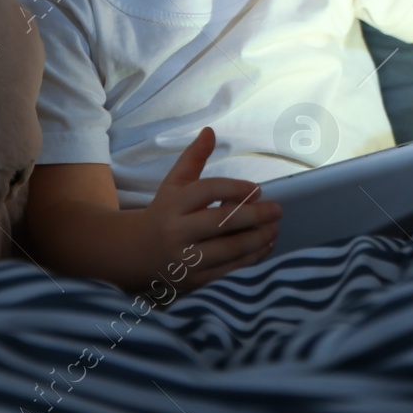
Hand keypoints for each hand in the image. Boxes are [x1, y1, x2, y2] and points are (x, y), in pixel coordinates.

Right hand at [140, 126, 280, 292]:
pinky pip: (228, 270)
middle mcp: (178, 232)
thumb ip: (193, 158)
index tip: (258, 189)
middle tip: (277, 210)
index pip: (207, 191)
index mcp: (173, 204)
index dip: (235, 188)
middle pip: (222, 222)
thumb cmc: (164, 213)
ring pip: (229, 249)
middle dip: (254, 216)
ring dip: (257, 239)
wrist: (135, 253)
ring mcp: (185, 259)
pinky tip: (265, 247)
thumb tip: (210, 131)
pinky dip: (251, 259)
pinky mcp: (194, 280)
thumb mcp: (173, 184)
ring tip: (274, 229)